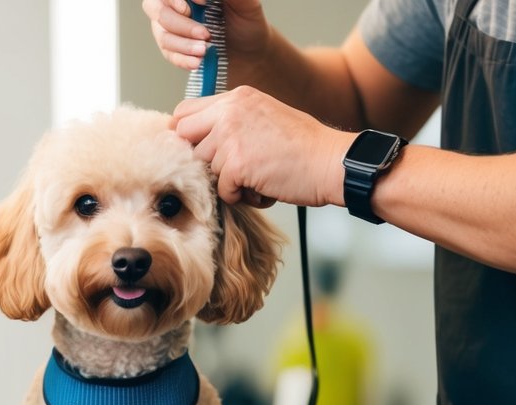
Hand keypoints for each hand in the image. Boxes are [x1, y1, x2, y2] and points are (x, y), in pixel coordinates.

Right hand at [142, 0, 270, 71]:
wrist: (250, 52)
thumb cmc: (247, 23)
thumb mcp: (245, 4)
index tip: (204, 4)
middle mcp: (176, 6)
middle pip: (158, 9)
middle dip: (180, 24)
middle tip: (205, 34)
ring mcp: (171, 28)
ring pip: (163, 35)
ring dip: (183, 45)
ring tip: (204, 50)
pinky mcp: (173, 50)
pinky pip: (169, 54)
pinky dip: (182, 59)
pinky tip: (197, 62)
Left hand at [172, 87, 354, 206]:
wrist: (331, 162)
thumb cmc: (302, 146)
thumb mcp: (263, 117)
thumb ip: (231, 121)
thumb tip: (197, 139)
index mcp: (236, 98)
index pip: (184, 112)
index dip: (187, 134)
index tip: (201, 148)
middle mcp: (230, 112)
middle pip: (185, 139)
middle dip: (204, 157)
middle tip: (234, 165)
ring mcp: (231, 137)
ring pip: (205, 167)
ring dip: (228, 179)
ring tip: (258, 174)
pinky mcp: (237, 165)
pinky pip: (223, 190)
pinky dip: (242, 196)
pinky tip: (264, 186)